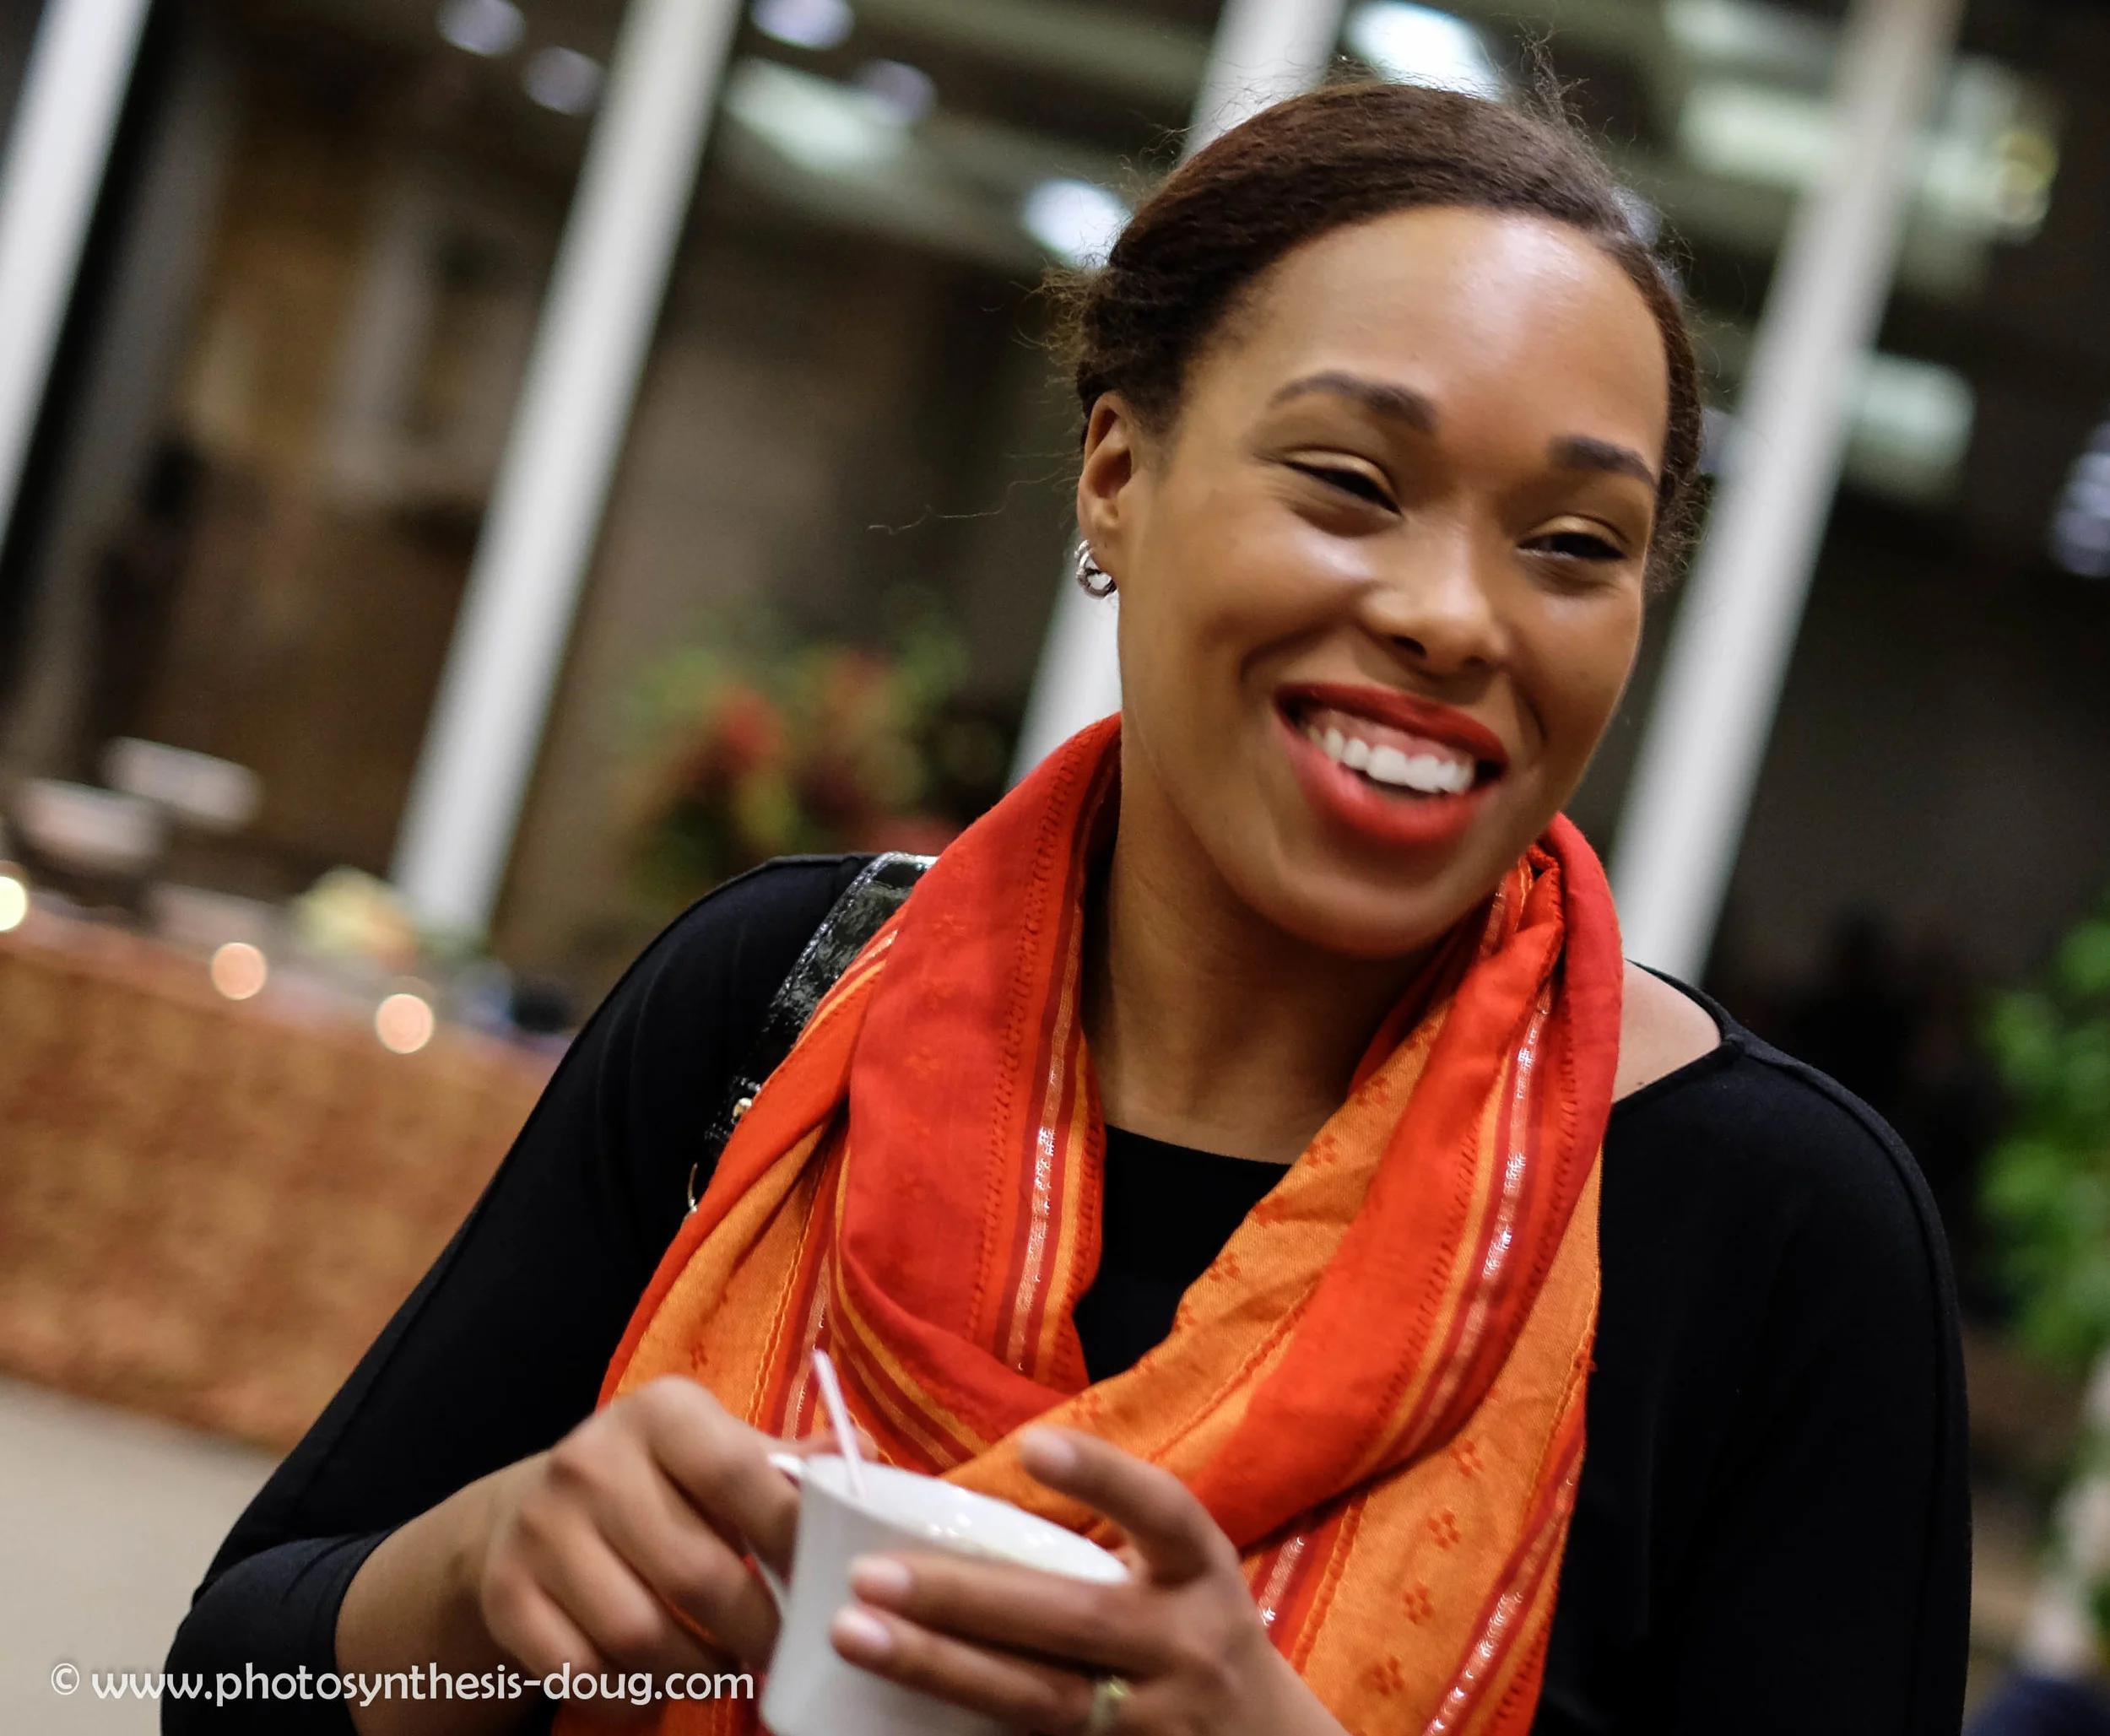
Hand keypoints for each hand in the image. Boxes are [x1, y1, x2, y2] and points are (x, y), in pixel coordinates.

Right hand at [474, 1376, 824, 1718]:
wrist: (533, 1510)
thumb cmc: (660, 1482)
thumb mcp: (718, 1449)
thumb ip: (788, 1460)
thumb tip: (862, 1455)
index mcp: (661, 1413)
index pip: (740, 1474)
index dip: (792, 1538)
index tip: (829, 1583)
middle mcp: (591, 1461)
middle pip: (695, 1573)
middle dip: (757, 1629)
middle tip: (787, 1651)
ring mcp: (542, 1530)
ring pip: (639, 1634)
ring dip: (700, 1670)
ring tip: (733, 1669)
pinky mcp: (507, 1595)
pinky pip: (583, 1673)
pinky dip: (634, 1696)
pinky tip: (663, 1686)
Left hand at [825, 1429, 1345, 1735]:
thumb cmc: (1193, 1633)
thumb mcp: (1179, 1576)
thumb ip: (1103, 1542)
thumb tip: (956, 1502)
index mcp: (1199, 1574)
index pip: (1163, 1514)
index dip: (1103, 1479)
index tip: (1033, 1446)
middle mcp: (1186, 1647)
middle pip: (1074, 1621)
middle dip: (966, 1597)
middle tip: (869, 1574)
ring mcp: (1155, 1723)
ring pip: (1040, 1699)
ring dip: (941, 1667)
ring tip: (856, 1634)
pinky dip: (962, 1730)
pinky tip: (890, 1713)